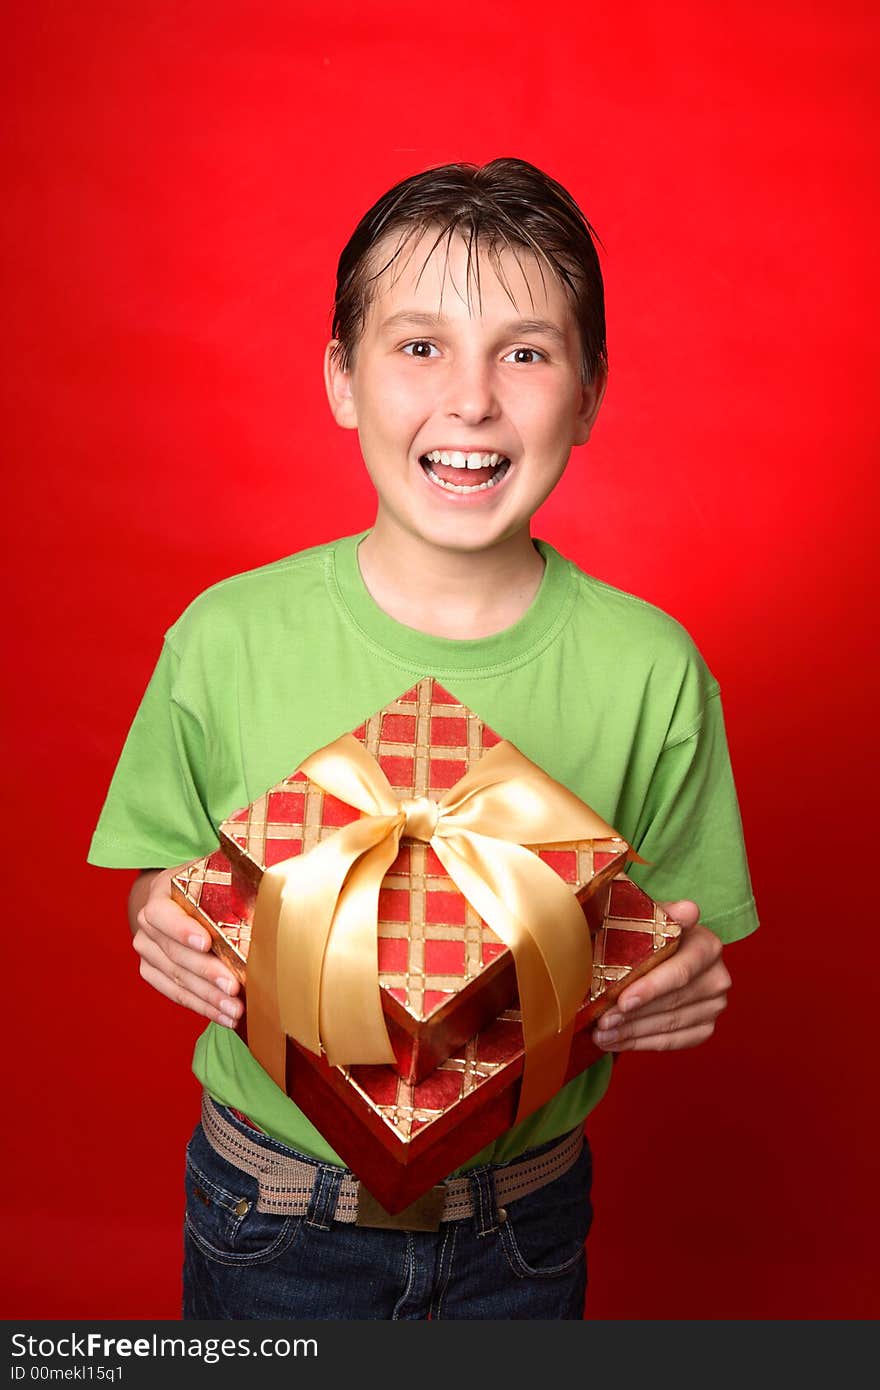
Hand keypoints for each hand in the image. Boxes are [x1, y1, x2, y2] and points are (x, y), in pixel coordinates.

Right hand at [131, 867, 242, 1027]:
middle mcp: (148, 926)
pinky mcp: (152, 973)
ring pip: (178, 979)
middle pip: (176, 953)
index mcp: (160, 895)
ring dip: (209, 997)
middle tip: (234, 986)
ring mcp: (148, 952)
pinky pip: (177, 995)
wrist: (174, 901)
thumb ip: (235, 882)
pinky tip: (225, 1016)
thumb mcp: (215, 874)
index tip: (206, 942)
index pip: (163, 914)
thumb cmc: (204, 886)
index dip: (182, 929)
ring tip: (236, 1010)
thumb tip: (271, 888)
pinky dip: (204, 1007)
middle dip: (207, 973)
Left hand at [592, 900, 730, 1052]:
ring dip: (631, 1032)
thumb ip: (663, 914)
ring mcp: (714, 1005)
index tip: (623, 1001)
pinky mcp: (705, 1027)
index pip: (681, 971)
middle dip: (633, 1015)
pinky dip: (640, 1043)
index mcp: (707, 945)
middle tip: (601, 1022)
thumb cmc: (646, 933)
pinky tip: (615, 1041)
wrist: (653, 951)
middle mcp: (717, 976)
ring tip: (601, 1033)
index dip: (652, 988)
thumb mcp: (647, 917)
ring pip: (670, 1024)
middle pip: (672, 1001)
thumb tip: (688, 910)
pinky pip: (672, 1041)